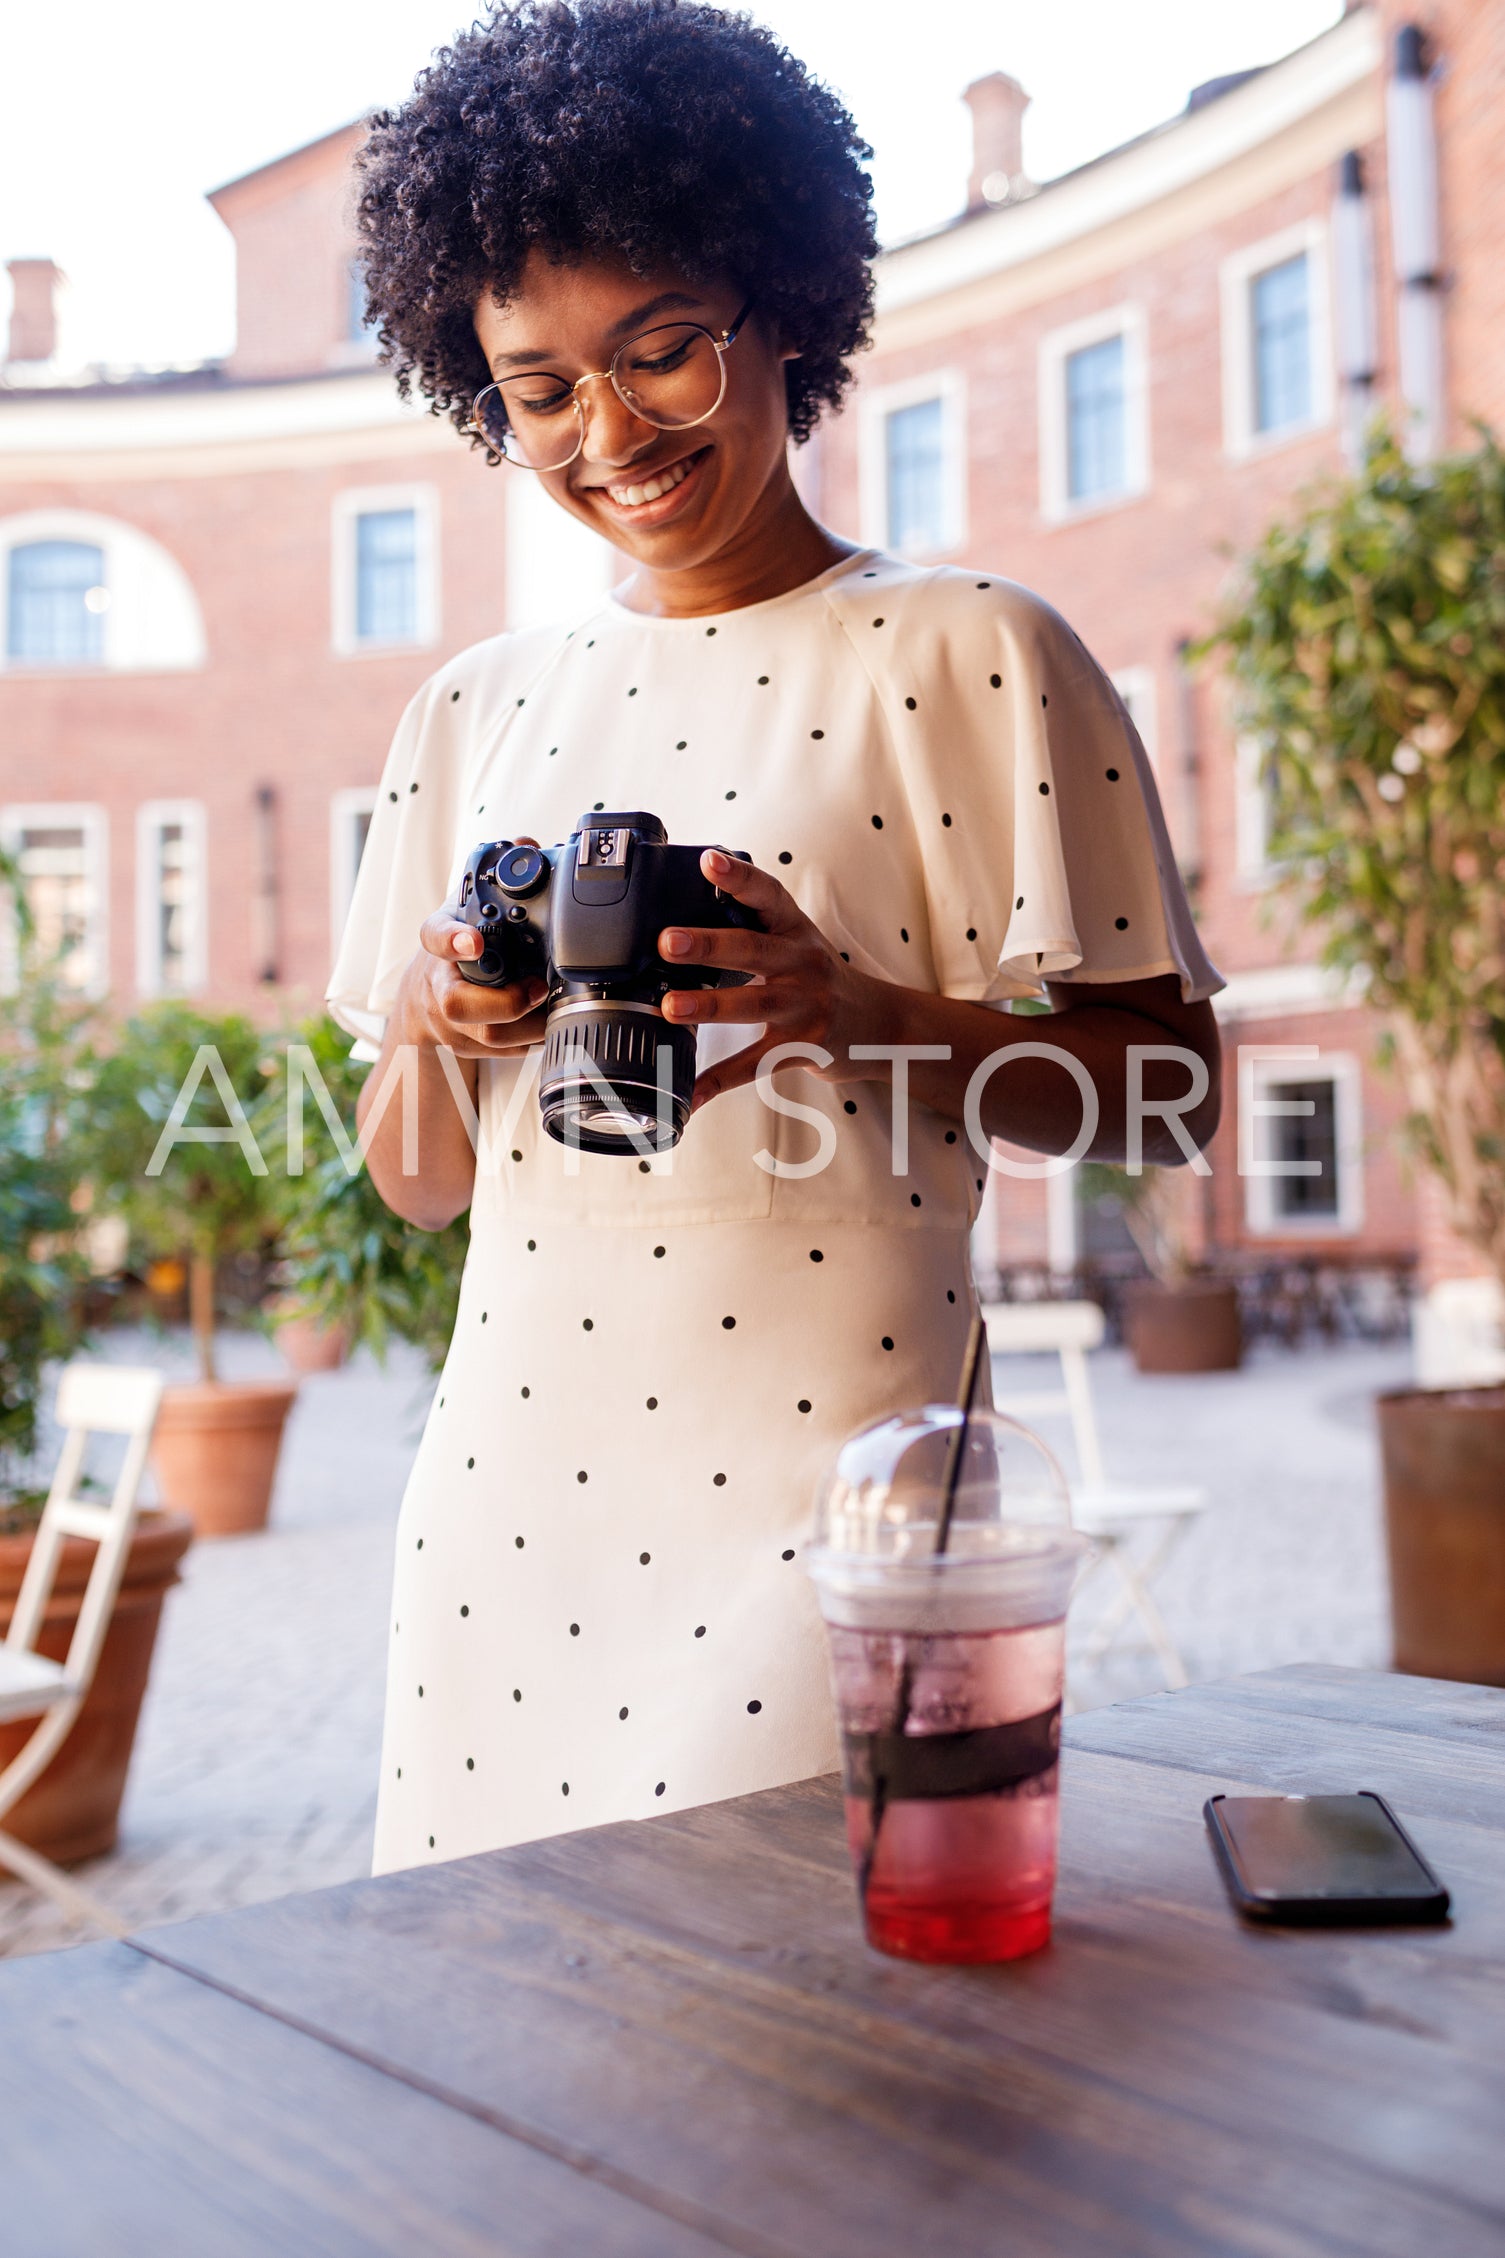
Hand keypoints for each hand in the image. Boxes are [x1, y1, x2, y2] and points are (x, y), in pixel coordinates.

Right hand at [398, 843, 549, 1058]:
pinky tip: (550, 1026)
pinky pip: (504, 1054)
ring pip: (488, 1037)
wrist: (423, 998)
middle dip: (504, 1002)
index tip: (473, 941)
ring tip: (554, 1007)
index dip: (453, 941)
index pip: (437, 937)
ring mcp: (452, 1022)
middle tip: (537, 987)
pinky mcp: (468, 1047)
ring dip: (529, 1027)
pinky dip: (531, 1042)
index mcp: (439, 943)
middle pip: (458, 1005)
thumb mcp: (466, 906)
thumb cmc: (455, 946)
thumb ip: (495, 877)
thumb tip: (527, 845)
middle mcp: (440, 985)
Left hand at [658, 850, 898, 1107]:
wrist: (879, 1026)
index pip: (767, 896)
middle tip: (668, 941)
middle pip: (753, 949)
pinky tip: (691, 1091)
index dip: (738, 877)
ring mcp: (805, 1007)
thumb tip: (686, 920)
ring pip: (754, 1004)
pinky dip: (719, 1080)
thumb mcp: (797, 942)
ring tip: (672, 1007)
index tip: (708, 861)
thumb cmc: (822, 978)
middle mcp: (802, 963)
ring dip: (710, 1005)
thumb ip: (752, 928)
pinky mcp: (802, 1048)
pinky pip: (756, 1065)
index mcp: (795, 930)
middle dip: (709, 944)